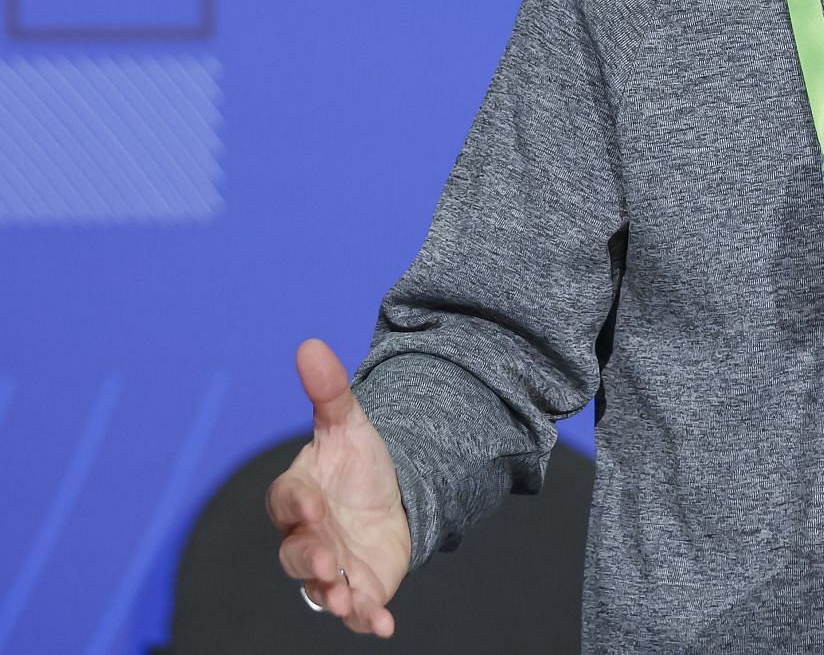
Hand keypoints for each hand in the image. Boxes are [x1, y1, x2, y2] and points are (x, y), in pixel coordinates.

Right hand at [265, 339, 412, 636]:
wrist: (389, 496)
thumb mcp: (350, 424)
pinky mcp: (359, 588)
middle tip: (329, 560)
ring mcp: (331, 566)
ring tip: (346, 601)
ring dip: (332, 595)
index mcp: (299, 495)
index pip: (288, 502)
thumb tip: (311, 344)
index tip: (314, 505)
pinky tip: (383, 626)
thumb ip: (330, 391)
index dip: (298, 506)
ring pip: (320, 587)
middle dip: (311, 557)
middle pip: (298, 551)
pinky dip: (366, 619)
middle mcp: (308, 537)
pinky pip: (357, 609)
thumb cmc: (356, 463)